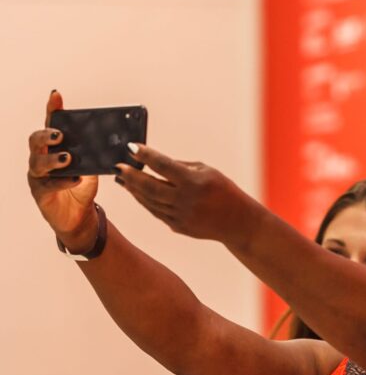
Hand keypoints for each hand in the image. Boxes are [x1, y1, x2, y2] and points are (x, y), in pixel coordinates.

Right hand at [27, 90, 99, 251]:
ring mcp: (39, 175)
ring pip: (37, 162)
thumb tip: (124, 140)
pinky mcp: (41, 193)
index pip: (51, 124)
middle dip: (47, 135)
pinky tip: (75, 179)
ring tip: (67, 158)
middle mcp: (42, 157)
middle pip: (36, 140)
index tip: (56, 95)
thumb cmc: (83, 186)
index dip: (52, 109)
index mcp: (55, 146)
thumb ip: (99, 152)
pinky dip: (62, 181)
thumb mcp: (93, 165)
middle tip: (61, 135)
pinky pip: (48, 184)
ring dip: (53, 159)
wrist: (79, 216)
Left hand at [115, 144, 258, 244]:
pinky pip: (155, 211)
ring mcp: (180, 215)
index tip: (131, 148)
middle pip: (149, 186)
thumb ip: (180, 167)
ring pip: (149, 201)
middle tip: (118, 166)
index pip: (163, 165)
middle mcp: (186, 199)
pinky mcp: (177, 226)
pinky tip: (136, 192)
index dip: (146, 155)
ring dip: (133, 189)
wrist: (238, 221)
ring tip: (122, 179)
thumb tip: (153, 162)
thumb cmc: (223, 190)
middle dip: (131, 175)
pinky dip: (144, 201)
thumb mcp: (207, 171)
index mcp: (194, 182)